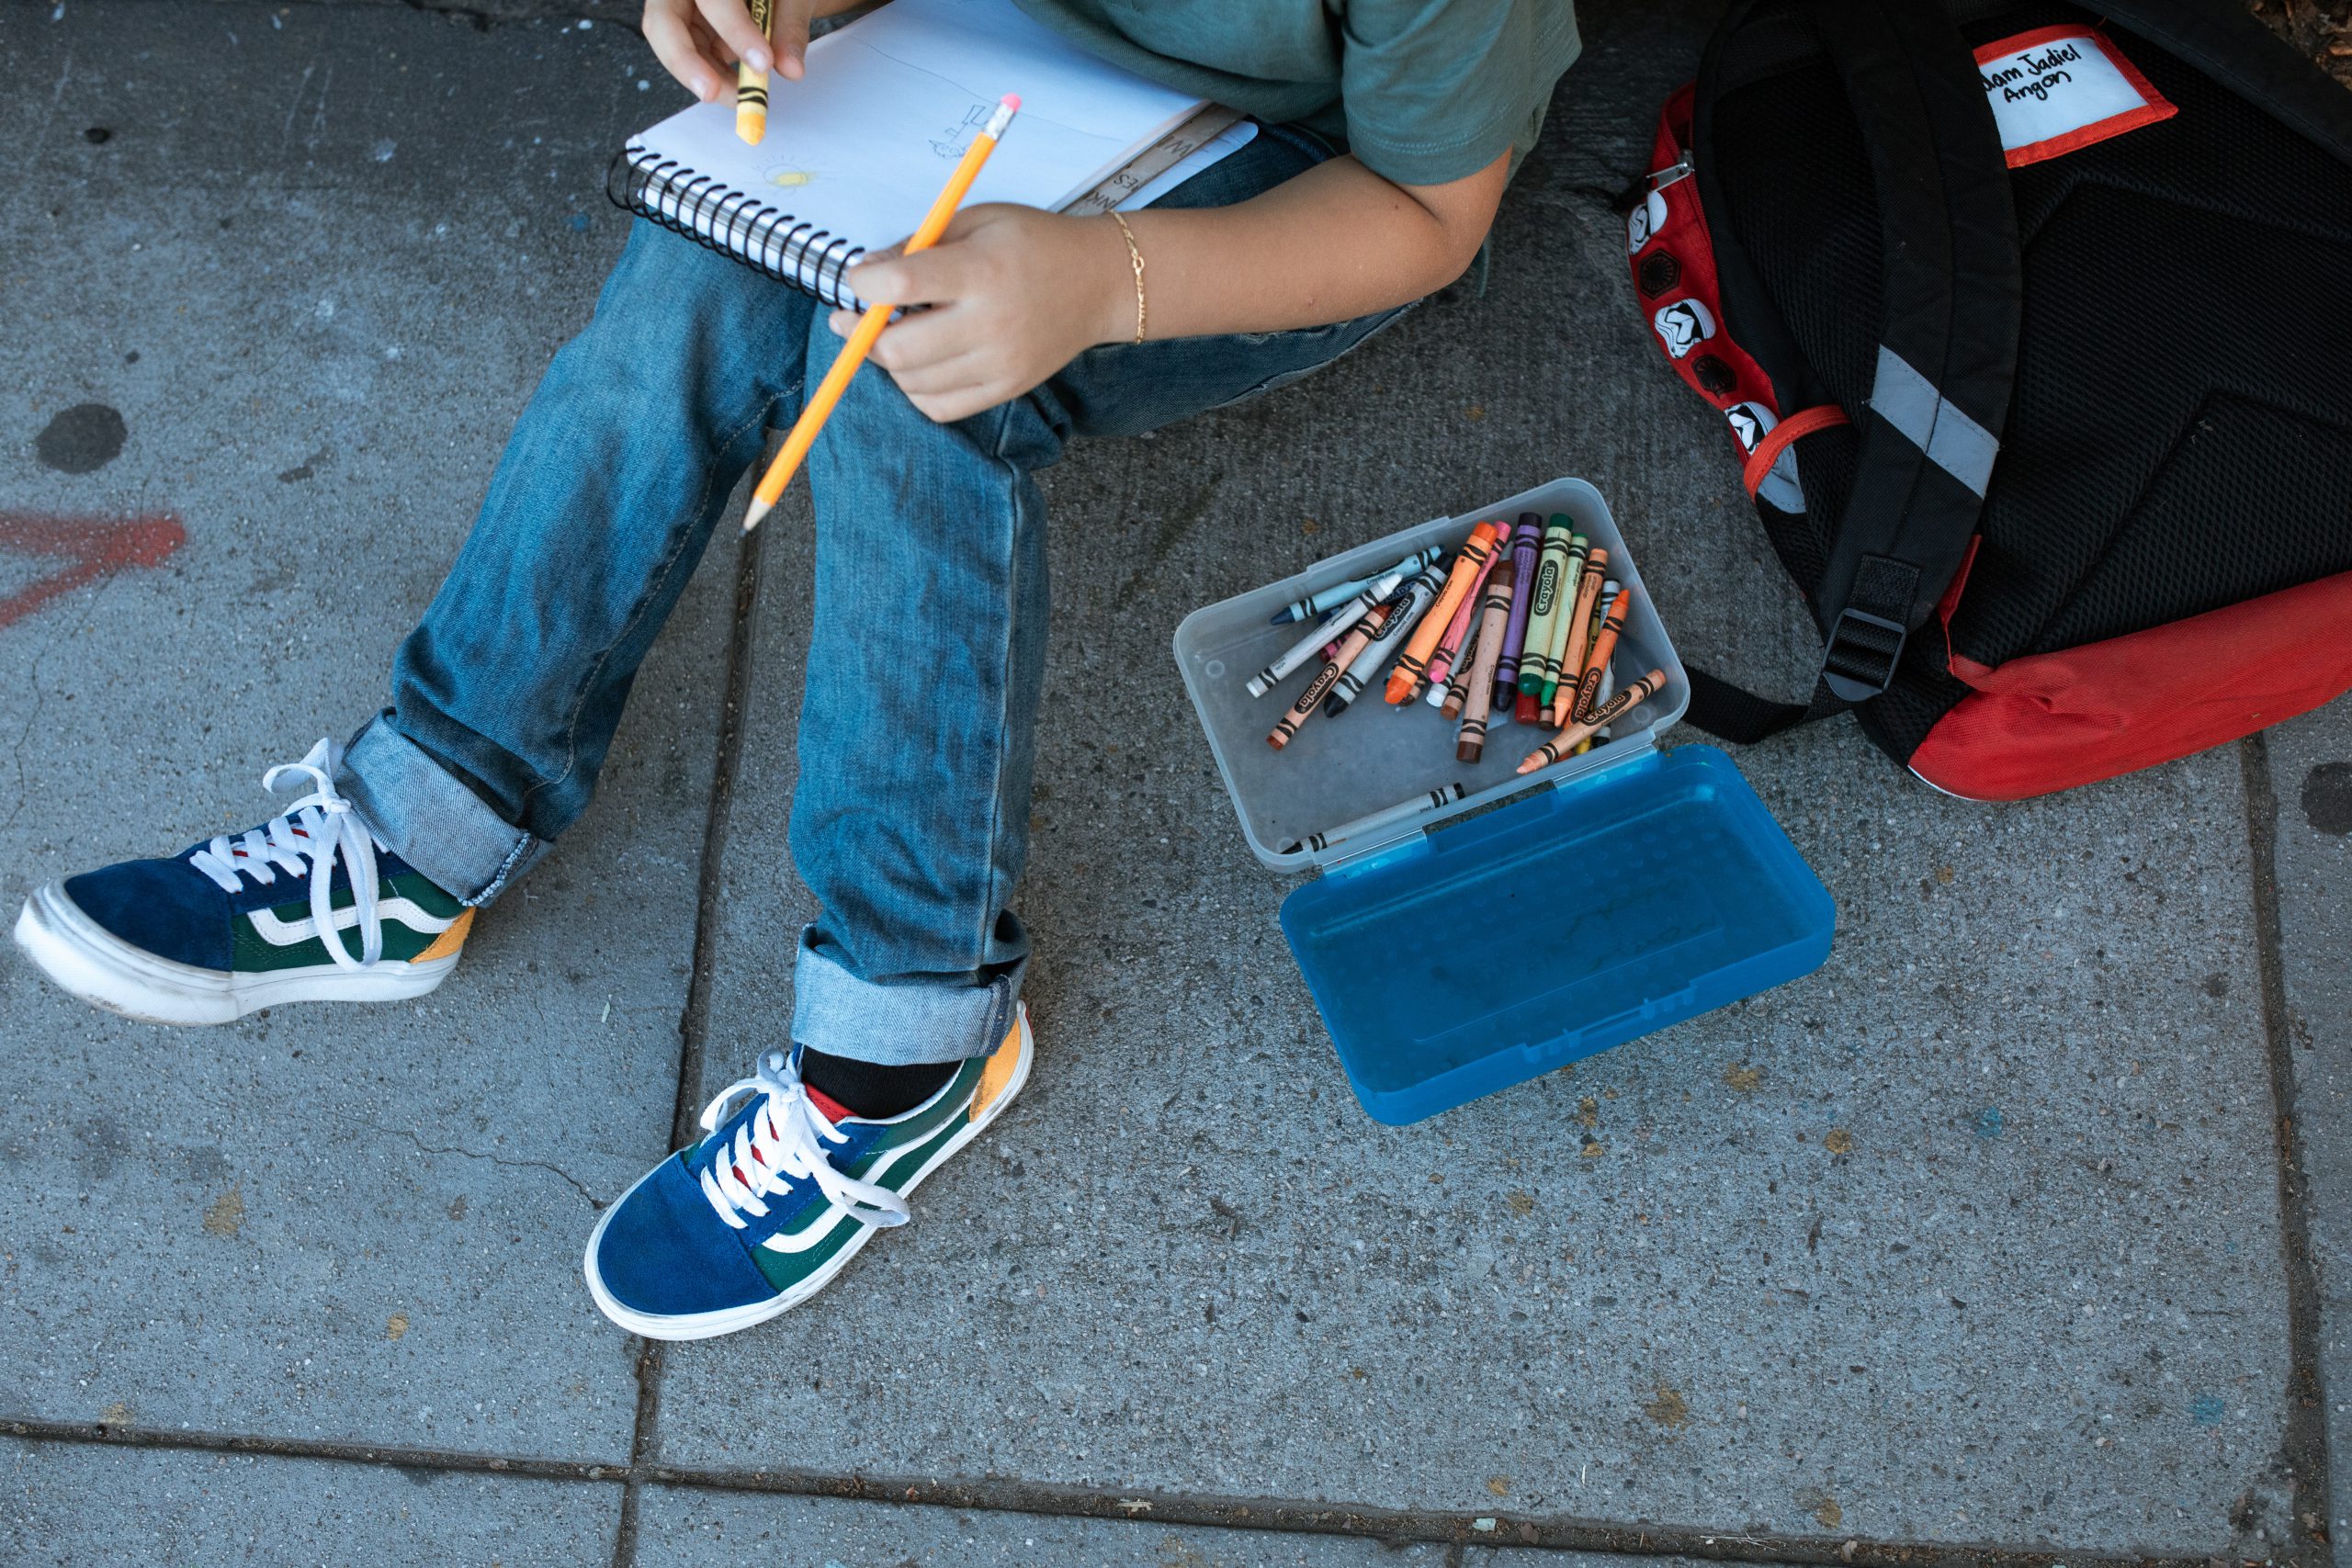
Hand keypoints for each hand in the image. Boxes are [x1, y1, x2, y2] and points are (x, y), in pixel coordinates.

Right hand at [642, 0, 843, 102]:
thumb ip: (790, 27)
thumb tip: (790, 68)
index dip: (735, 29)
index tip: (762, 62)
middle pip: (663, 20)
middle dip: (685, 60)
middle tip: (712, 92)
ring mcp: (683, 8)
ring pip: (672, 44)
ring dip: (705, 77)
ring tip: (742, 96)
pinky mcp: (690, 29)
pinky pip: (692, 58)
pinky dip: (714, 78)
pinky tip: (740, 88)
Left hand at [834, 205, 1131, 422]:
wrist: (1099, 282)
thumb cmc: (1033, 243)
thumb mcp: (976, 221)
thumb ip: (918, 245)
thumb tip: (865, 275)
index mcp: (980, 271)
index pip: (899, 285)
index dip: (863, 284)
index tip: (860, 279)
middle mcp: (989, 323)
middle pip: (897, 349)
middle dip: (862, 334)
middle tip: (855, 319)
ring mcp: (999, 363)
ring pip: (912, 383)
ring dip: (889, 362)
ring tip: (897, 335)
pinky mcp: (1007, 388)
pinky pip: (940, 407)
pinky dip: (917, 389)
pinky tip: (921, 364)